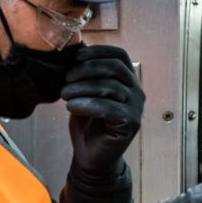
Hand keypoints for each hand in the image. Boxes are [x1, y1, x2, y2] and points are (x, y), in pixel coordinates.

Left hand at [61, 45, 144, 175]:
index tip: (74, 58)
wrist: (91, 156)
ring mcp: (136, 108)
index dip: (96, 52)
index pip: (119, 55)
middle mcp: (137, 92)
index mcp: (128, 80)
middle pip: (114, 68)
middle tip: (65, 79)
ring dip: (83, 87)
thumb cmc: (87, 123)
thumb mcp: (84, 92)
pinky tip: (71, 107)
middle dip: (86, 69)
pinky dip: (87, 105)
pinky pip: (109, 108)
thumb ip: (85, 73)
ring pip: (110, 87)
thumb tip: (75, 47)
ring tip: (64, 94)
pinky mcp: (131, 123)